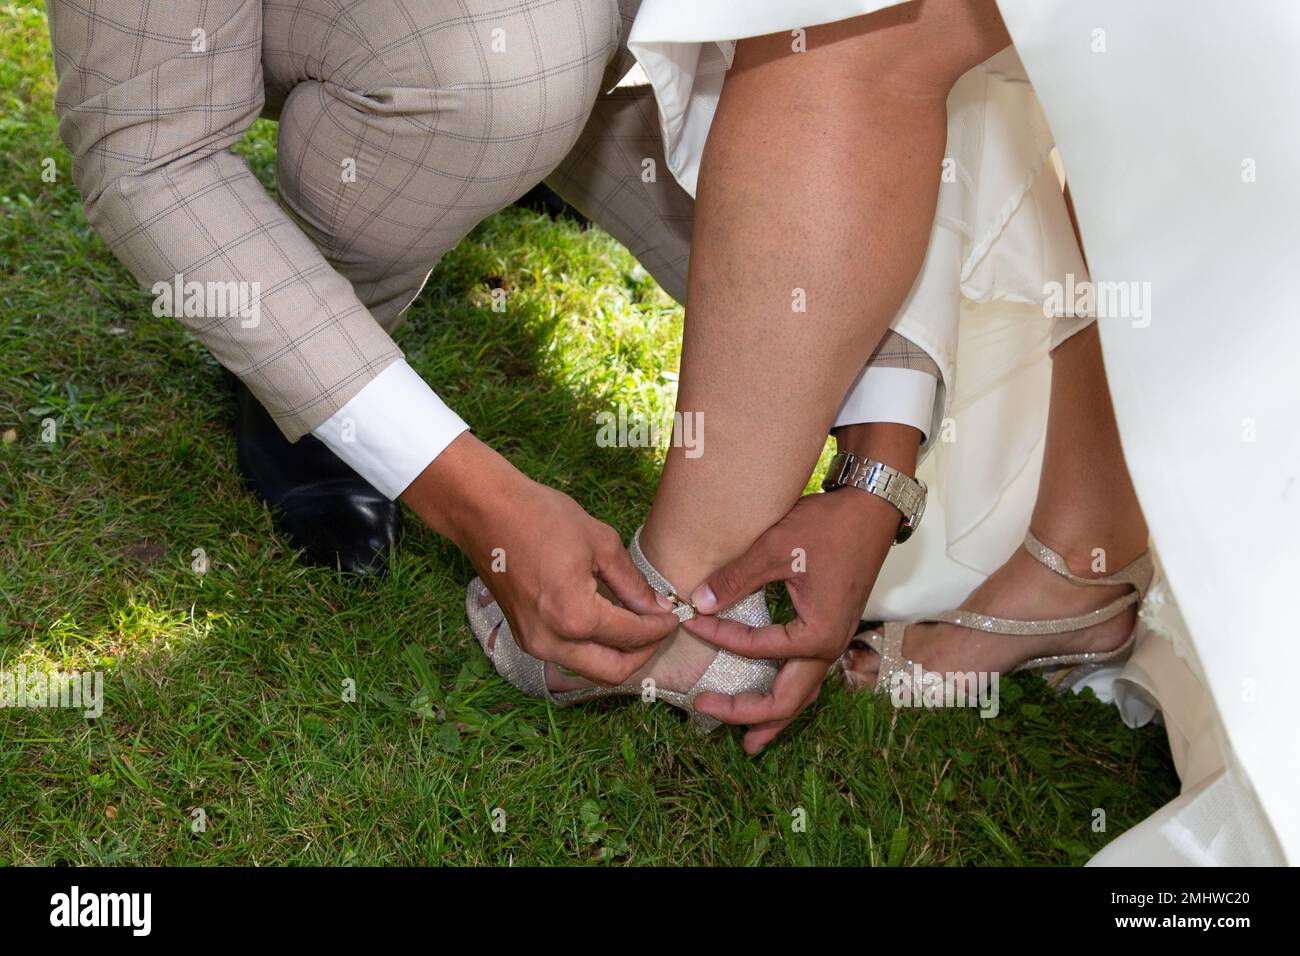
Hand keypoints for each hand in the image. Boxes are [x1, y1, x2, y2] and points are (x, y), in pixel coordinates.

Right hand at [403, 433, 679, 684]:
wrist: (485, 512)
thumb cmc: (542, 517)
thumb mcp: (601, 543)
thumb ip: (633, 584)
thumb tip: (657, 608)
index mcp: (574, 616)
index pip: (632, 636)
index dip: (660, 627)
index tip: (675, 616)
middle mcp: (552, 642)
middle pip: (613, 672)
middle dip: (644, 652)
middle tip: (660, 628)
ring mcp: (534, 644)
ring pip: (590, 670)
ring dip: (619, 656)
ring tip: (637, 626)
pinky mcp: (525, 639)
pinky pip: (569, 657)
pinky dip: (594, 649)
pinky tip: (608, 623)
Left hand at [684, 488, 898, 752]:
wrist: (871, 508)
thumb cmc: (828, 526)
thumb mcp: (775, 548)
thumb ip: (736, 578)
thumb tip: (698, 602)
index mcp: (816, 634)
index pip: (756, 649)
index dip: (718, 637)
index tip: (689, 619)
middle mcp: (829, 648)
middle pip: (786, 700)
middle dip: (745, 713)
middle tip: (703, 710)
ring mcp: (834, 643)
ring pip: (802, 695)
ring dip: (773, 718)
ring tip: (748, 741)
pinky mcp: (833, 632)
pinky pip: (808, 677)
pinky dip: (789, 695)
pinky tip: (774, 697)